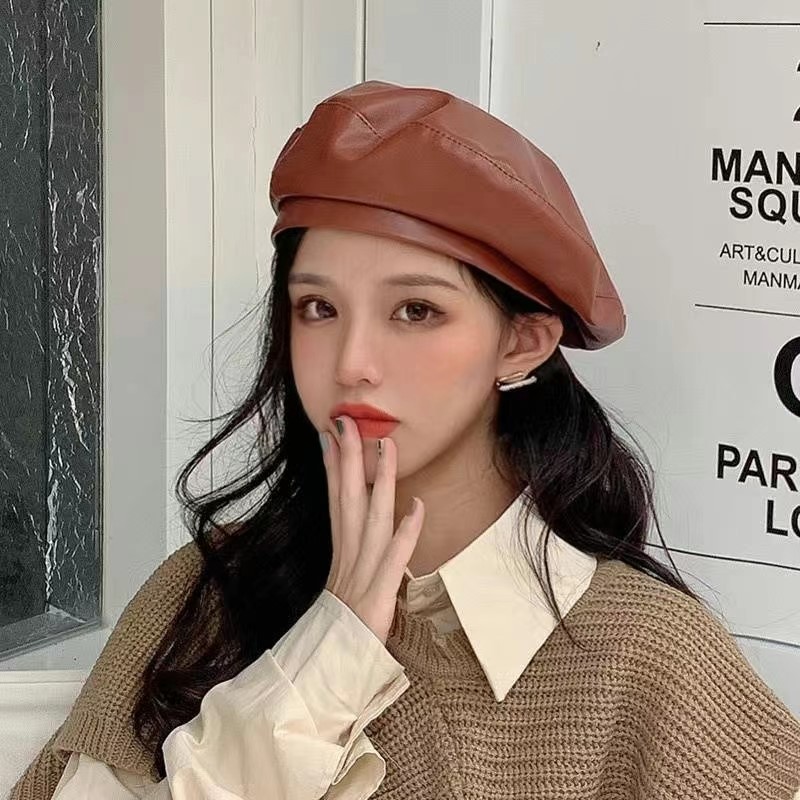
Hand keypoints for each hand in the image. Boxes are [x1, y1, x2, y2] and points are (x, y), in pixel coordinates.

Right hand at [321, 415, 423, 643]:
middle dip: (349, 458)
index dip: (334, 464)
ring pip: (372, 518)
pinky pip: (394, 560)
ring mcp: (362, 574)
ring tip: (387, 448)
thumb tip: (349, 517)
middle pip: (347, 499)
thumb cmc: (342, 623)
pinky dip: (406, 533)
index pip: (335, 499)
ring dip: (380, 481)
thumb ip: (347, 548)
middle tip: (347, 421)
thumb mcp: (340, 579)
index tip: (332, 432)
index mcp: (340, 551)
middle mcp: (348, 556)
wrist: (330, 667)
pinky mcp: (378, 596)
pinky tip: (419, 507)